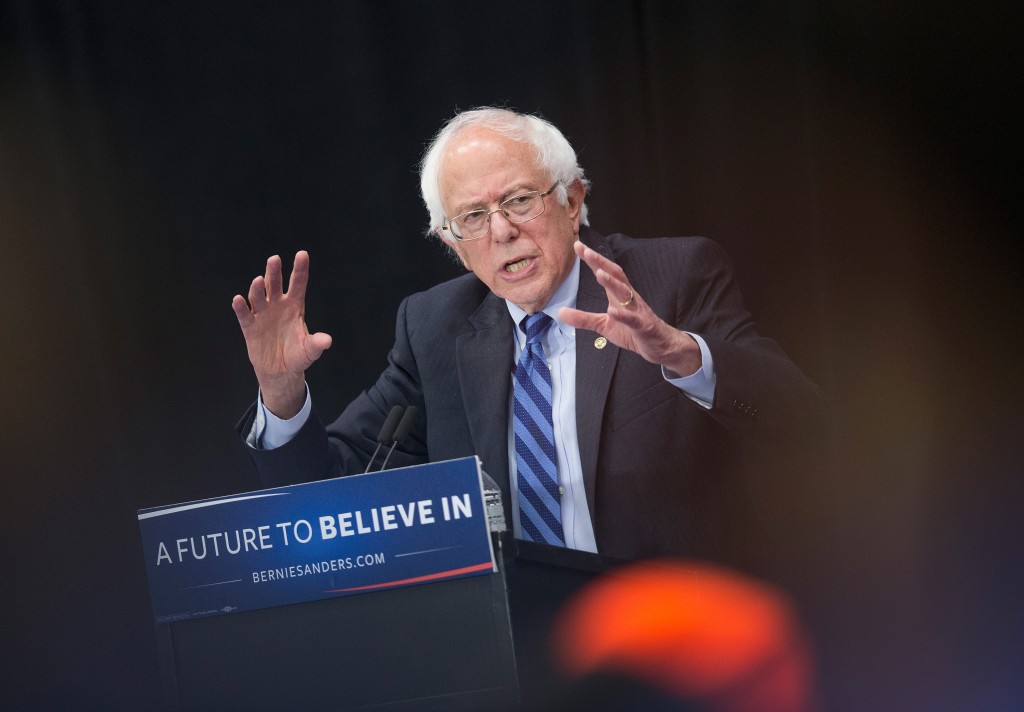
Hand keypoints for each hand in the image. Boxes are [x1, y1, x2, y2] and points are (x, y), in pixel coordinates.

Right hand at [231, 251, 332, 417]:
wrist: (281, 372)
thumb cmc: (298, 356)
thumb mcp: (310, 351)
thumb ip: (316, 344)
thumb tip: (327, 341)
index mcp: (295, 307)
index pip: (298, 284)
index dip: (300, 269)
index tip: (302, 254)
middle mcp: (278, 306)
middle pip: (275, 285)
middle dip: (274, 272)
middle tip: (274, 259)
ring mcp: (263, 315)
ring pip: (259, 296)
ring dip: (258, 289)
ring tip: (259, 280)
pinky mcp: (250, 327)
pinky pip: (245, 315)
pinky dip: (241, 308)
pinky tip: (238, 300)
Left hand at [558, 241, 701, 376]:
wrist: (660, 346)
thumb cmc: (632, 331)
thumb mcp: (603, 325)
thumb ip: (583, 318)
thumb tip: (560, 312)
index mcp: (618, 295)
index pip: (605, 272)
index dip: (592, 260)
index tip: (578, 246)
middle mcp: (629, 298)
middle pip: (616, 275)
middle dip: (601, 263)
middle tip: (586, 251)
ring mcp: (637, 311)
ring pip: (626, 293)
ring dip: (612, 283)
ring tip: (599, 274)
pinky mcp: (643, 326)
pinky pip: (633, 319)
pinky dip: (623, 315)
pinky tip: (612, 311)